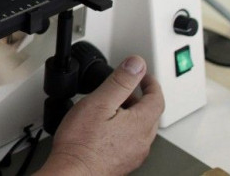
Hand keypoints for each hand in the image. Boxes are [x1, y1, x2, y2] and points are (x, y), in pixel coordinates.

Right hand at [37, 56, 164, 175]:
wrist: (73, 173)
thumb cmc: (81, 142)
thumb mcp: (100, 102)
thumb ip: (120, 81)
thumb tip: (137, 64)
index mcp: (140, 123)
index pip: (156, 98)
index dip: (150, 82)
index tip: (141, 74)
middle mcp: (142, 141)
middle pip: (150, 114)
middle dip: (140, 97)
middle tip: (125, 87)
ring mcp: (133, 154)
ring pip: (140, 128)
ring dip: (132, 114)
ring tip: (112, 106)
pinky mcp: (123, 163)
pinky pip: (131, 141)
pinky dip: (124, 129)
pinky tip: (105, 128)